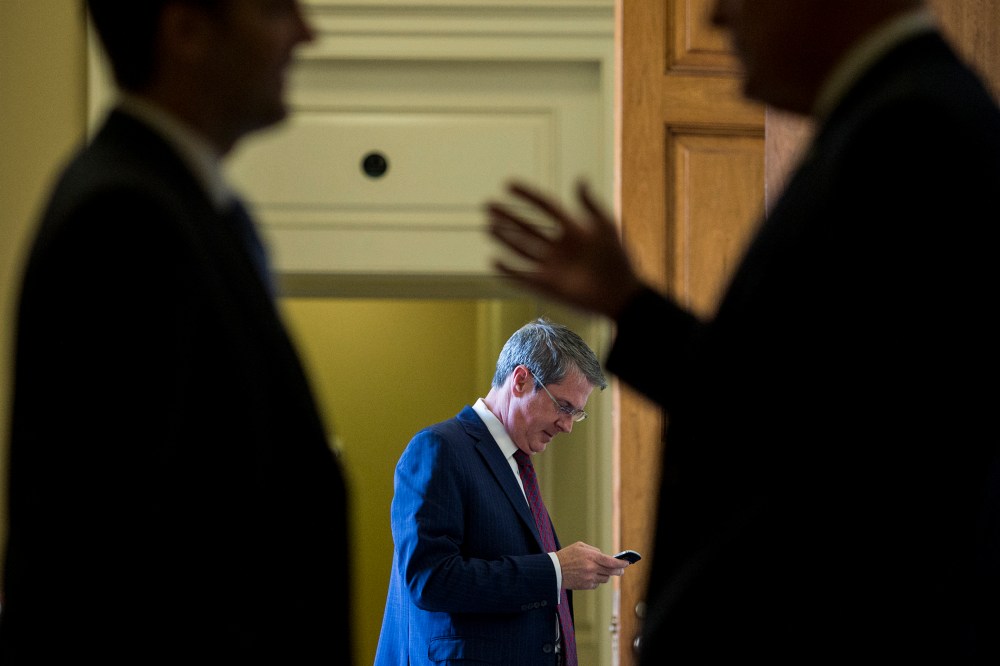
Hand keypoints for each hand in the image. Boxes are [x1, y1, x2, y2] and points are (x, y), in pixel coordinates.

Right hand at [486, 180, 645, 319]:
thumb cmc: (617, 260)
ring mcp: (551, 266)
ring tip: (488, 226)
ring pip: (522, 248)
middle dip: (507, 217)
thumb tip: (579, 179)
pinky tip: (493, 259)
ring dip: (504, 238)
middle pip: (527, 227)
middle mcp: (558, 247)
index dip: (526, 196)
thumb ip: (591, 204)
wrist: (620, 294)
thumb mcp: (606, 227)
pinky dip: (508, 269)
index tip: (508, 185)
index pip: (544, 208)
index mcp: (572, 230)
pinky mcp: (547, 285)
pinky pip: (522, 275)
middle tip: (487, 205)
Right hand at [556, 541, 627, 589]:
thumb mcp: (580, 546)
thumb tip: (605, 556)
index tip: (626, 563)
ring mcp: (589, 578)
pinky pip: (597, 584)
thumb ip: (594, 550)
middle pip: (612, 572)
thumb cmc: (567, 556)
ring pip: (605, 578)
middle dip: (618, 570)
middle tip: (621, 569)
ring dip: (606, 575)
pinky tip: (591, 575)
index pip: (611, 562)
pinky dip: (597, 580)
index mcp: (591, 557)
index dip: (621, 563)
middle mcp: (592, 568)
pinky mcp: (586, 586)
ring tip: (601, 570)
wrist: (554, 570)